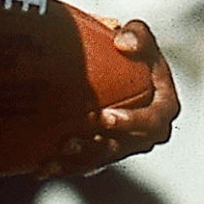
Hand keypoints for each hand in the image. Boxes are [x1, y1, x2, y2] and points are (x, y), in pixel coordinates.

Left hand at [45, 20, 180, 176]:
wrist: (119, 67)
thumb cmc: (131, 48)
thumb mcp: (138, 35)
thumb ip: (137, 34)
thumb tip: (122, 42)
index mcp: (164, 105)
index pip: (152, 120)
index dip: (130, 123)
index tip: (105, 118)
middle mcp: (149, 131)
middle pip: (124, 147)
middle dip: (97, 148)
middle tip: (70, 142)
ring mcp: (127, 143)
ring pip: (102, 159)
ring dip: (77, 161)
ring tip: (52, 159)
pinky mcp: (107, 151)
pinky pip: (86, 163)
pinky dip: (64, 166)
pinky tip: (40, 169)